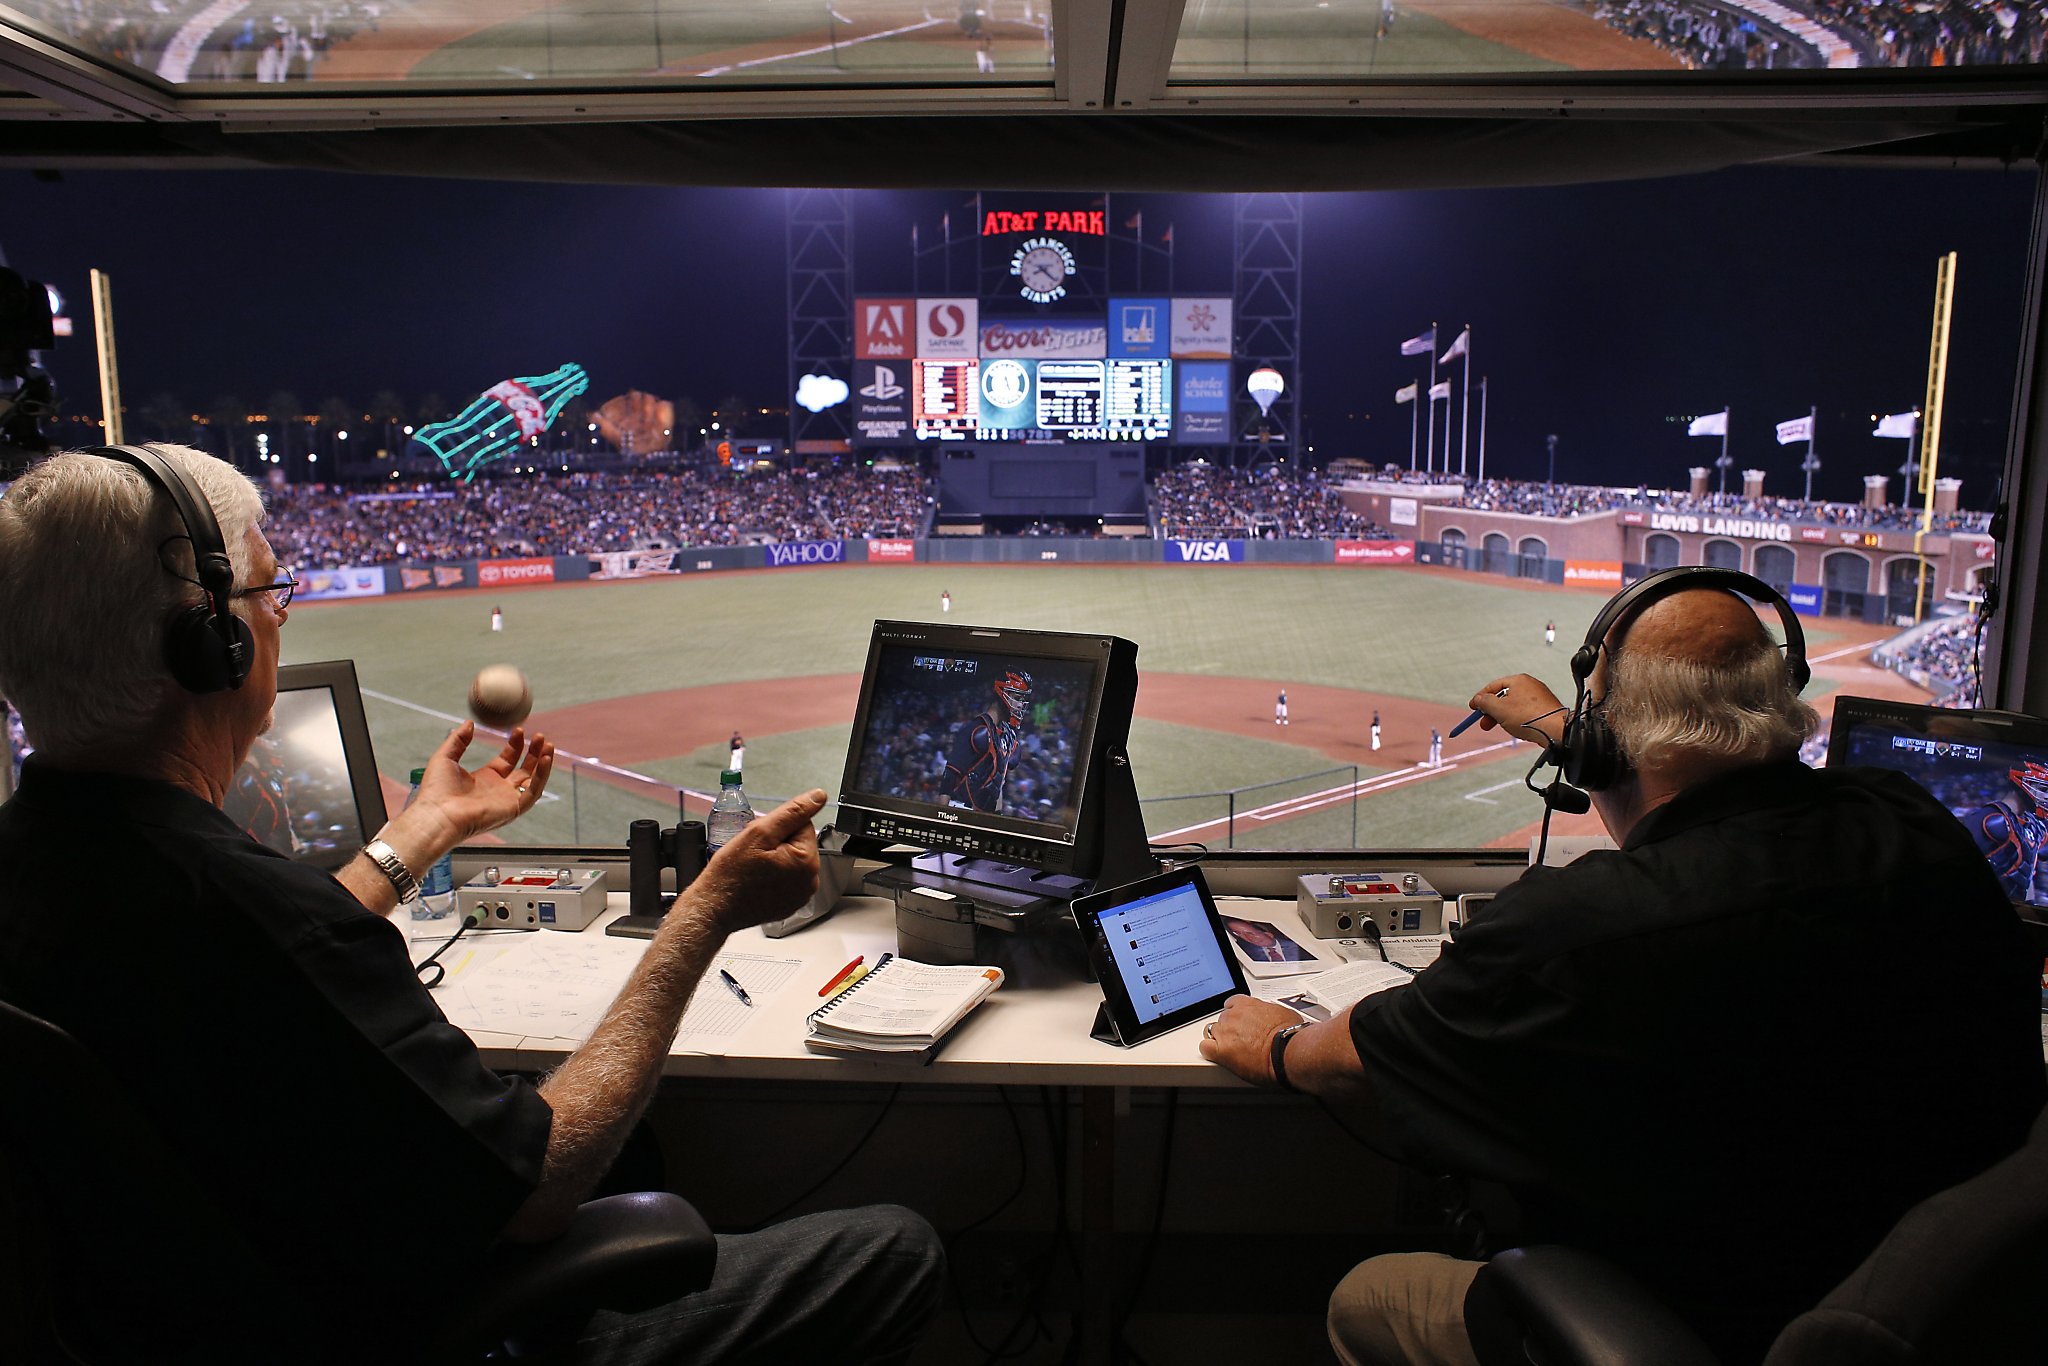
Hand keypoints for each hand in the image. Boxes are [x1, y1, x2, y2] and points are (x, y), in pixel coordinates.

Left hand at [410, 722, 555, 845]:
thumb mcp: (445, 757)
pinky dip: (542, 776)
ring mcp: (507, 800)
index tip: (518, 730)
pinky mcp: (513, 809)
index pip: (507, 760)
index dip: (515, 745)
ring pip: (533, 780)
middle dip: (533, 752)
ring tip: (548, 745)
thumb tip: (469, 723)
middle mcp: (498, 790)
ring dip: (542, 763)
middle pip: (524, 769)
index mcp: (484, 779)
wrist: (438, 814)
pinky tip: (546, 759)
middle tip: (539, 736)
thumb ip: (458, 739)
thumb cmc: (437, 791)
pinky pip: (534, 792)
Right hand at [684, 790, 826, 934]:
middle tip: (754, 854)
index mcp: (807, 862)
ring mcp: (801, 895)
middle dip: (777, 842)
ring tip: (754, 867)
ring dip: (775, 857)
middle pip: (799, 843)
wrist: (714, 908)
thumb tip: (818, 796)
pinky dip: (773, 875)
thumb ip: (792, 812)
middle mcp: (810, 881)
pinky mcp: (791, 903)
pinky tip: (757, 880)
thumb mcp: (759, 833)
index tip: (760, 840)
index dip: (778, 827)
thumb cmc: (731, 874)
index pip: (803, 824)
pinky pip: (787, 877)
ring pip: (792, 859)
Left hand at [1199, 995, 1306, 1087]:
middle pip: (1223, 1020)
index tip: (1239, 1022)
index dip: (1235, 1014)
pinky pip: (1205, 1048)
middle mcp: (1233, 1016)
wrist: (1287, 1051)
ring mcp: (1225, 1032)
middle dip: (1230, 1030)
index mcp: (1247, 1004)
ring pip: (1214, 1033)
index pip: (1231, 1003)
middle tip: (1243, 1041)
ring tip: (1236, 1052)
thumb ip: (1270, 1012)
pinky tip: (1219, 1056)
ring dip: (1222, 1041)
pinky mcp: (1222, 1051)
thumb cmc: (1289, 1034)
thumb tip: (1273, 1016)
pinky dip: (1210, 1052)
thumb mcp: (1283, 1013)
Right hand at [1466, 674, 1566, 748]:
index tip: (1473, 707)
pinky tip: (1518, 729)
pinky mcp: (1546, 709)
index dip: (1480, 697)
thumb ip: (1484, 702)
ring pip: (1515, 705)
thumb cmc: (1529, 717)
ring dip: (1504, 716)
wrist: (1555, 730)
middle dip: (1492, 711)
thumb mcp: (1498, 709)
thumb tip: (1478, 699)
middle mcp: (1530, 685)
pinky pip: (1526, 712)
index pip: (1493, 686)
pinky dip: (1517, 719)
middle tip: (1485, 723)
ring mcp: (1539, 697)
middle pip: (1504, 696)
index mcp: (1518, 680)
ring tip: (1504, 727)